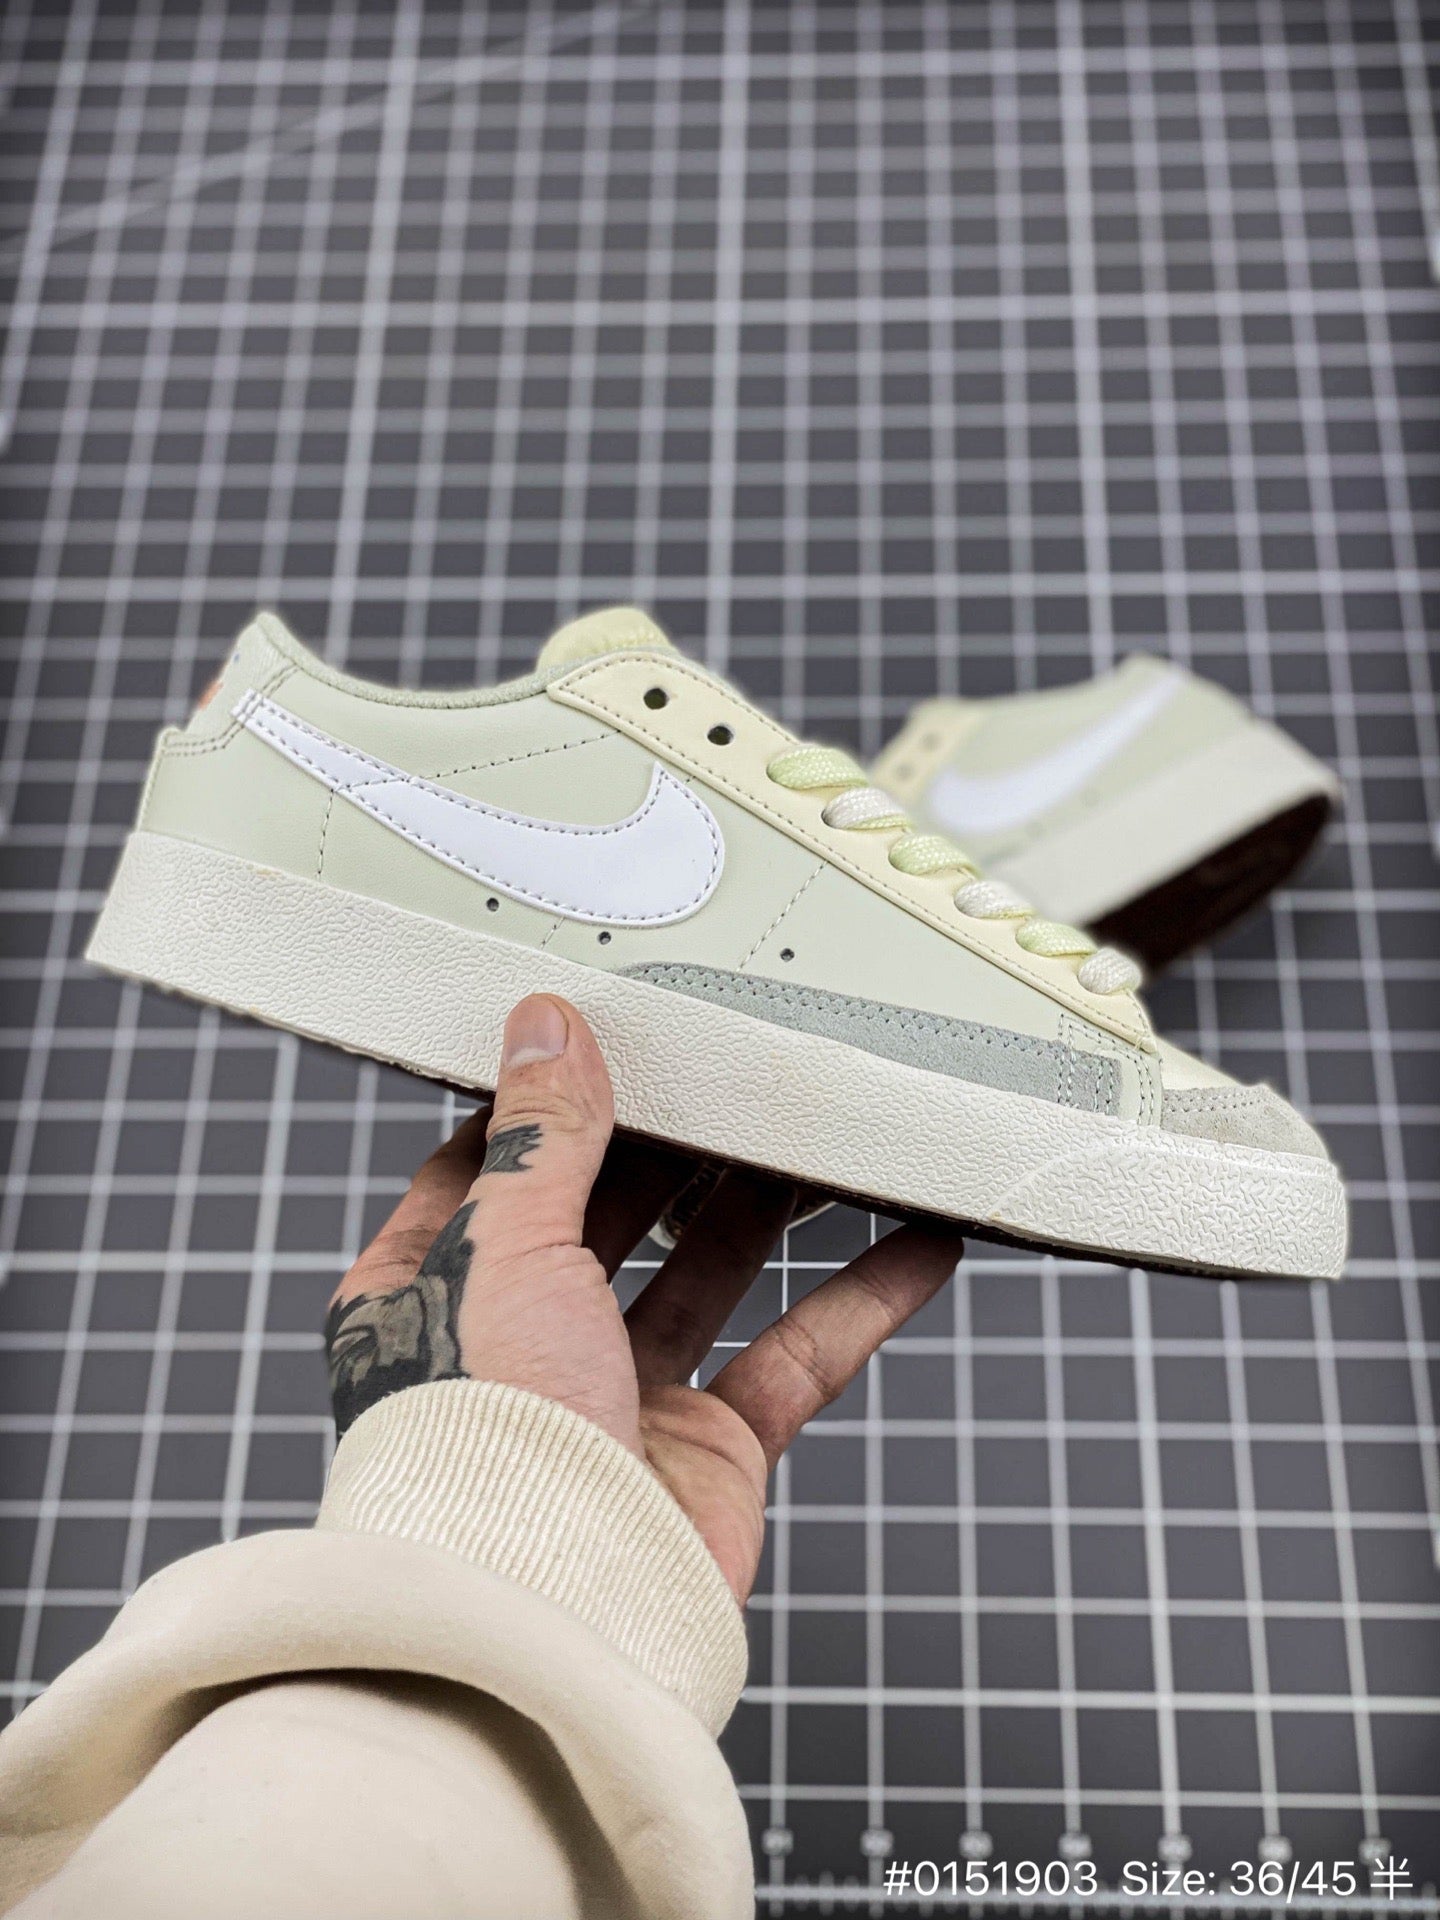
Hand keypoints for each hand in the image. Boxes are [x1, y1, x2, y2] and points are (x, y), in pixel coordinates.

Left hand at [325, 994, 962, 1601]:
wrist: (549, 1618)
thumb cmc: (480, 1446)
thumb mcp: (502, 1248)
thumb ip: (542, 1137)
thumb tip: (548, 1027)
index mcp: (436, 1295)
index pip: (494, 1170)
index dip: (553, 1104)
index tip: (615, 1036)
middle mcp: (524, 1344)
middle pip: (615, 1213)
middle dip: (681, 1144)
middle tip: (744, 1070)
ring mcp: (619, 1397)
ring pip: (710, 1270)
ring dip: (773, 1205)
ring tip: (835, 1132)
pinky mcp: (706, 1450)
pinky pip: (796, 1354)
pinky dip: (857, 1300)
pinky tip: (912, 1245)